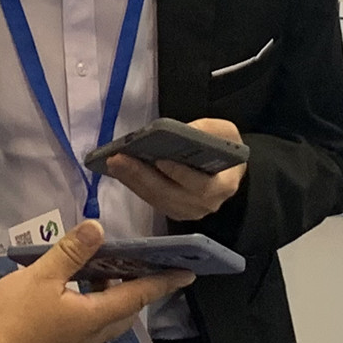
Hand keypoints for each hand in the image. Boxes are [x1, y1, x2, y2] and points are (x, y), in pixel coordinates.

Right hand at [0, 220, 189, 342]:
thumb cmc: (13, 318)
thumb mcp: (41, 276)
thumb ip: (71, 252)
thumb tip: (99, 228)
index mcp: (94, 316)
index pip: (138, 296)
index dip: (162, 282)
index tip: (187, 274)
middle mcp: (91, 335)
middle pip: (125, 312)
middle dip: (137, 290)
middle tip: (139, 266)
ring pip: (104, 320)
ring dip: (110, 297)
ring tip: (101, 271)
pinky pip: (86, 325)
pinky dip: (90, 306)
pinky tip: (69, 292)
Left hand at [96, 117, 246, 221]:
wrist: (228, 170)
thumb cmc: (226, 149)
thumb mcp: (226, 132)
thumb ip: (208, 130)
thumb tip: (182, 132)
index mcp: (224, 186)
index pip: (201, 185)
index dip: (180, 174)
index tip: (159, 160)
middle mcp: (206, 204)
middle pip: (170, 194)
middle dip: (142, 176)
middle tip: (119, 159)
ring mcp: (189, 212)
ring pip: (157, 199)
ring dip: (132, 181)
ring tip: (114, 163)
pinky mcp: (174, 212)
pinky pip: (153, 200)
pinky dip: (135, 185)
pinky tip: (121, 171)